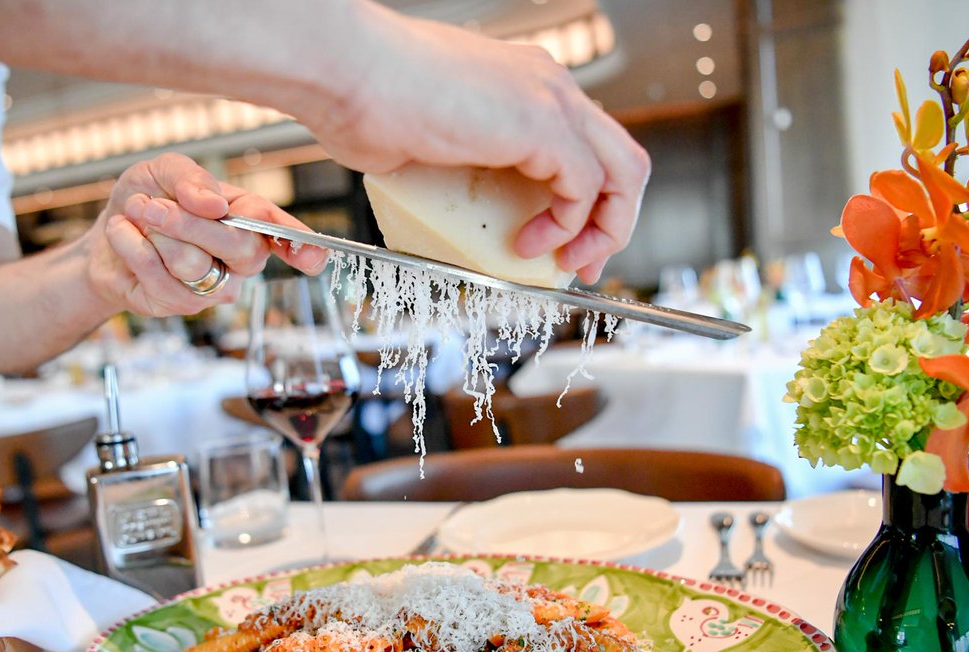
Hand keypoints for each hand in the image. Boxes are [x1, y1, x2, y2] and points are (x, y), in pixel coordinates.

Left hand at [92, 153, 327, 316]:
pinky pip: (162, 278)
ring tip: (136, 214)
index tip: (312, 257)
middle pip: (242, 249)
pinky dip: (133, 247)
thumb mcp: (165, 171)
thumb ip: (192, 178)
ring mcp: (215, 286)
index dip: (302, 246)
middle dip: (190, 223)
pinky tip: (124, 235)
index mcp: (247, 220)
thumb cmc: (145, 200)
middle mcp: (240, 258)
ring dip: (156, 232)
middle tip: (152, 205)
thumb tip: (214, 204)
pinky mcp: (183, 305)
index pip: (282, 232)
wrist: (103, 234)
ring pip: (197, 264)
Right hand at [305, 5, 648, 283]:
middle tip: (580, 264)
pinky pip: (585, 187)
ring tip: (564, 262)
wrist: (344, 69)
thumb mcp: (425, 145)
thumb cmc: (362, 99)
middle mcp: (547, 86)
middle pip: (622, 158)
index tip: (565, 246)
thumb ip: (456, 171)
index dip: (588, 204)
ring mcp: (550, 100)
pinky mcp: (542, 123)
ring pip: (624, 172)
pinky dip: (566, 227)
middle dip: (611, 222)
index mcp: (523, 86)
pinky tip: (527, 243)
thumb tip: (447, 207)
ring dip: (602, 230)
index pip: (588, 146)